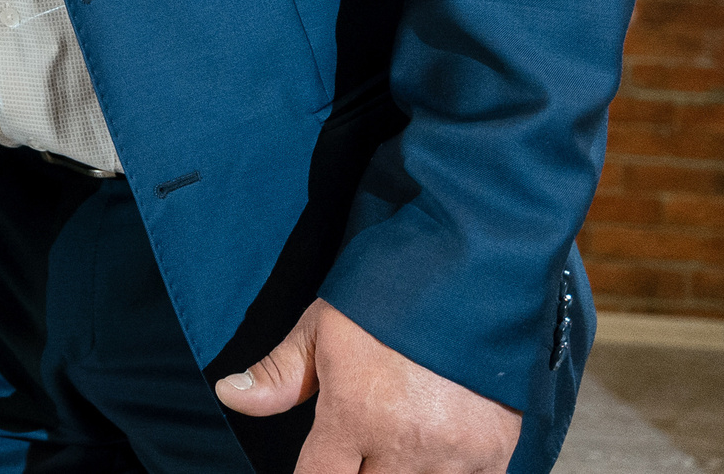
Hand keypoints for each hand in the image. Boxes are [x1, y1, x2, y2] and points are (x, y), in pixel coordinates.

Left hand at [221, 299, 520, 473]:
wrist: (473, 270)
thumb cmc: (389, 293)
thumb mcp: (322, 327)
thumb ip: (279, 374)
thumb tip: (228, 396)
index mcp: (354, 415)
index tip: (317, 466)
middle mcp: (404, 444)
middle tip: (355, 453)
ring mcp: (454, 454)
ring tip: (388, 455)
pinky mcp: (495, 452)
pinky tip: (432, 461)